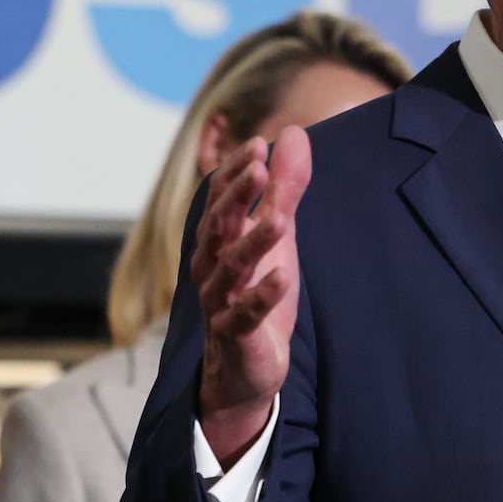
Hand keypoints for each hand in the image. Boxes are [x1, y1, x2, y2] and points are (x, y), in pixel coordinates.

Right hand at [191, 125, 311, 467]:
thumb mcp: (276, 236)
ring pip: (232, 268)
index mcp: (217, 240)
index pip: (218, 198)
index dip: (235, 173)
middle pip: (219, 226)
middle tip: (258, 167)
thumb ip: (284, 188)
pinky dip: (263, 296)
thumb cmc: (257, 292)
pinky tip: (282, 278)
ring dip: (254, 241)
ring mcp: (220, 302)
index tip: (257, 145)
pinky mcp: (236, 335)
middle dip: (237, 196)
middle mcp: (210, 267)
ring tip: (279, 219)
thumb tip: (292, 134)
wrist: (246, 368)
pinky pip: (246, 314)